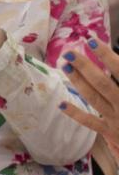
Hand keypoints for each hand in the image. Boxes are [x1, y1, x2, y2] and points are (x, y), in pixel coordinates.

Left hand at [59, 40, 118, 162]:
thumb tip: (114, 60)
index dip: (107, 56)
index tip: (91, 42)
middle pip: (103, 83)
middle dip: (85, 67)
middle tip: (69, 53)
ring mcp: (117, 119)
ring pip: (94, 98)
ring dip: (78, 82)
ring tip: (65, 66)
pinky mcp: (111, 132)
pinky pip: (91, 123)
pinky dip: (76, 114)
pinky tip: (61, 104)